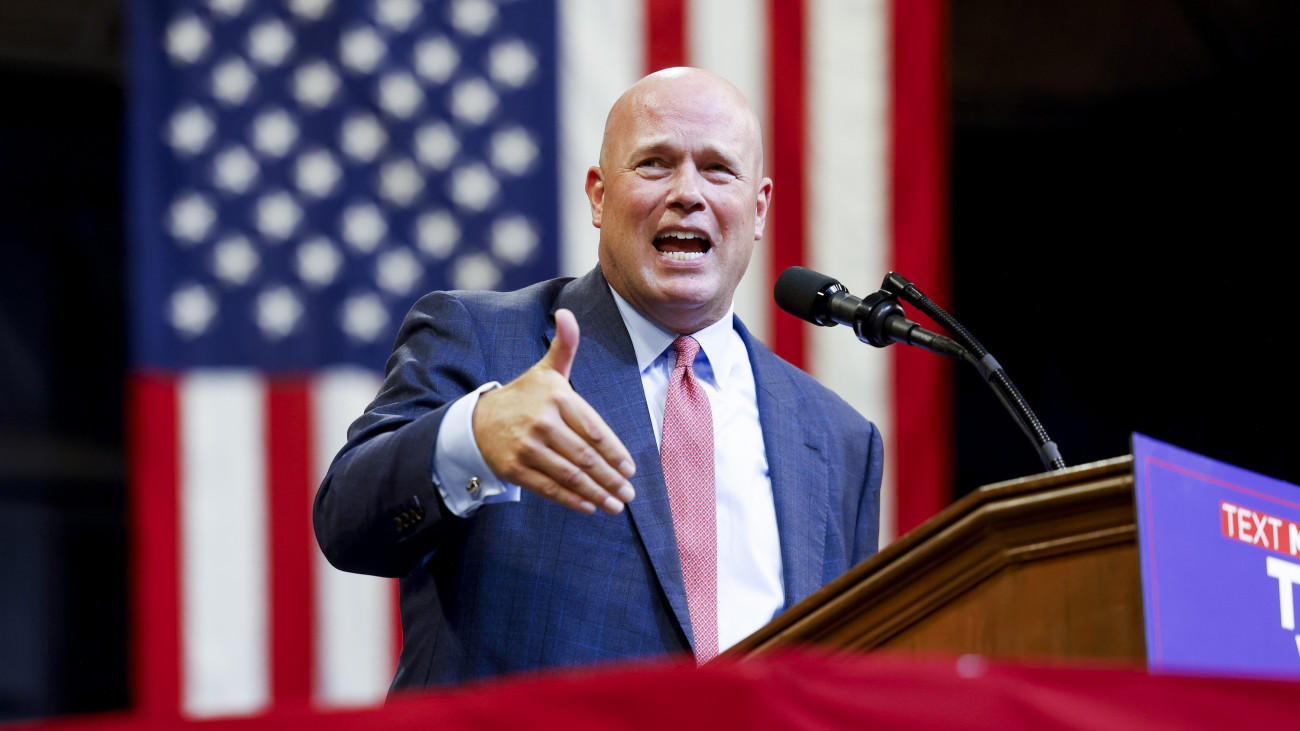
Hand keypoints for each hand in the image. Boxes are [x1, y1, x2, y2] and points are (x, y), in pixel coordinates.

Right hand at [472, 309, 636, 513]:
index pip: (595, 430)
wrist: (478, 420)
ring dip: (597, 493)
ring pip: (570, 475)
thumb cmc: (524, 396)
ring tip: (616, 504)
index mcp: (556, 398)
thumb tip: (566, 313)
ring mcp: (527, 447)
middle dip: (611, 478)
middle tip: (629, 493)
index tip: (630, 469)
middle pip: (585, 457)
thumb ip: (565, 345)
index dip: (615, 453)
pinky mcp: (515, 469)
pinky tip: (590, 507)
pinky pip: (549, 488)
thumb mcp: (546, 370)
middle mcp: (542, 422)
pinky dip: (572, 500)